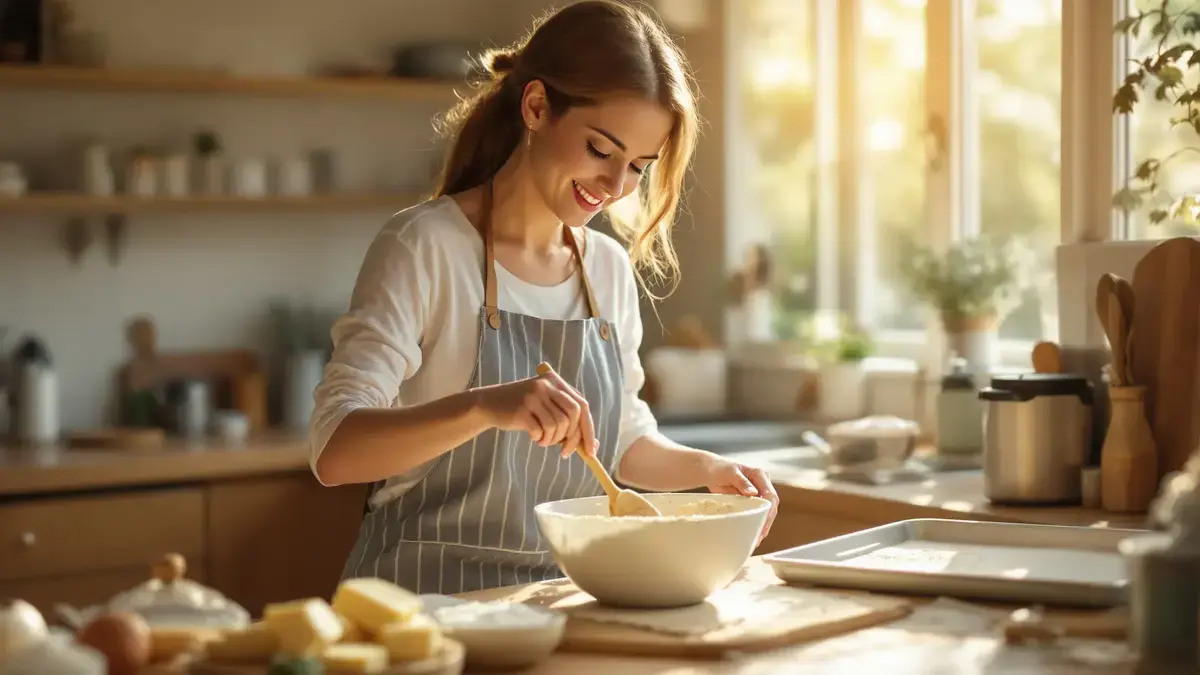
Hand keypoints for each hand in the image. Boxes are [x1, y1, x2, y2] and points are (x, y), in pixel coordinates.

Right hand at [476, 370, 596, 457]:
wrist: (489, 404)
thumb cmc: (523, 409)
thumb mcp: (547, 409)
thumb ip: (570, 423)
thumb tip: (594, 446)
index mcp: (556, 382)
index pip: (582, 405)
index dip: (588, 430)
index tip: (591, 451)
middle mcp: (546, 386)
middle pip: (573, 415)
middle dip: (572, 438)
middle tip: (565, 452)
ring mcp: (533, 396)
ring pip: (557, 425)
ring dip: (552, 440)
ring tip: (543, 440)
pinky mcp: (521, 409)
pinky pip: (540, 431)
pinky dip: (540, 439)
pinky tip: (533, 437)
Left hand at [705, 458, 777, 545]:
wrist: (711, 471)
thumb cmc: (720, 468)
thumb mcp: (729, 472)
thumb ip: (741, 482)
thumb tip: (753, 493)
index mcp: (760, 475)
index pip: (770, 495)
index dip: (769, 509)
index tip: (763, 521)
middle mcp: (762, 485)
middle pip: (771, 506)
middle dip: (767, 521)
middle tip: (760, 536)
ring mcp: (758, 495)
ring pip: (766, 512)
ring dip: (762, 526)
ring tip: (756, 540)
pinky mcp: (751, 503)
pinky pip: (756, 514)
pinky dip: (755, 524)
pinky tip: (752, 536)